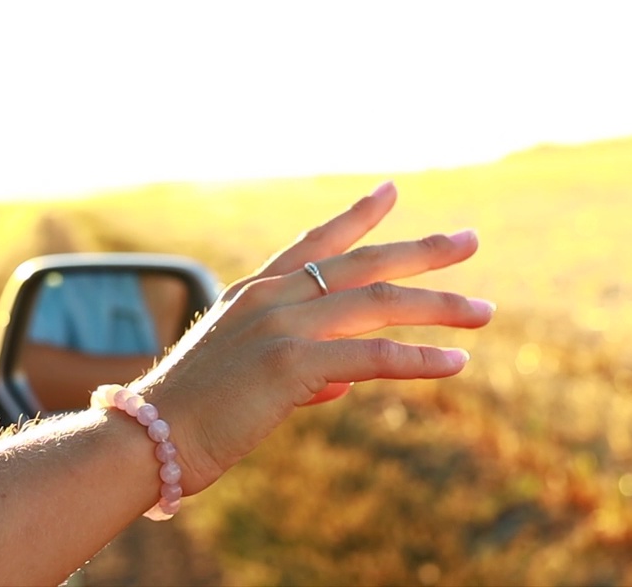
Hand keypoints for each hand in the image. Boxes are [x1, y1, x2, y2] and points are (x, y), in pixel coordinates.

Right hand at [130, 181, 492, 495]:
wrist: (148, 440)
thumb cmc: (188, 417)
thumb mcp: (245, 380)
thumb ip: (299, 373)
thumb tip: (342, 385)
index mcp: (254, 295)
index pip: (315, 244)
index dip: (357, 216)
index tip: (391, 191)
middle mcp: (271, 298)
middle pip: (362, 264)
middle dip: (422, 251)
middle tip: (470, 240)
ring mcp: (282, 327)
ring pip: (378, 304)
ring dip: (438, 305)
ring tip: (484, 310)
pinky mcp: (292, 365)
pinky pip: (372, 356)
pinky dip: (419, 358)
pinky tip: (456, 361)